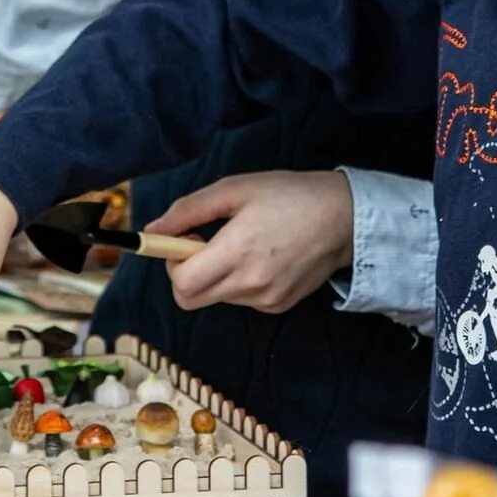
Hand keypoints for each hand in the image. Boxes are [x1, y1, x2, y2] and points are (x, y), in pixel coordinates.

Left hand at [146, 171, 352, 314]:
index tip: (185, 239)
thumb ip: (187, 211)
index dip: (171, 262)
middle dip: (185, 273)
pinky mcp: (278, 306)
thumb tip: (151, 231)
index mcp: (237, 251)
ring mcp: (265, 300)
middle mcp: (250, 284)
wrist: (345, 218)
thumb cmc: (289, 195)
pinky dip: (237, 282)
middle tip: (204, 243)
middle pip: (190, 299)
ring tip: (241, 243)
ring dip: (214, 275)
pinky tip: (260, 257)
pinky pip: (240, 300)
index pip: (181, 283)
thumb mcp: (234, 189)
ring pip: (215, 298)